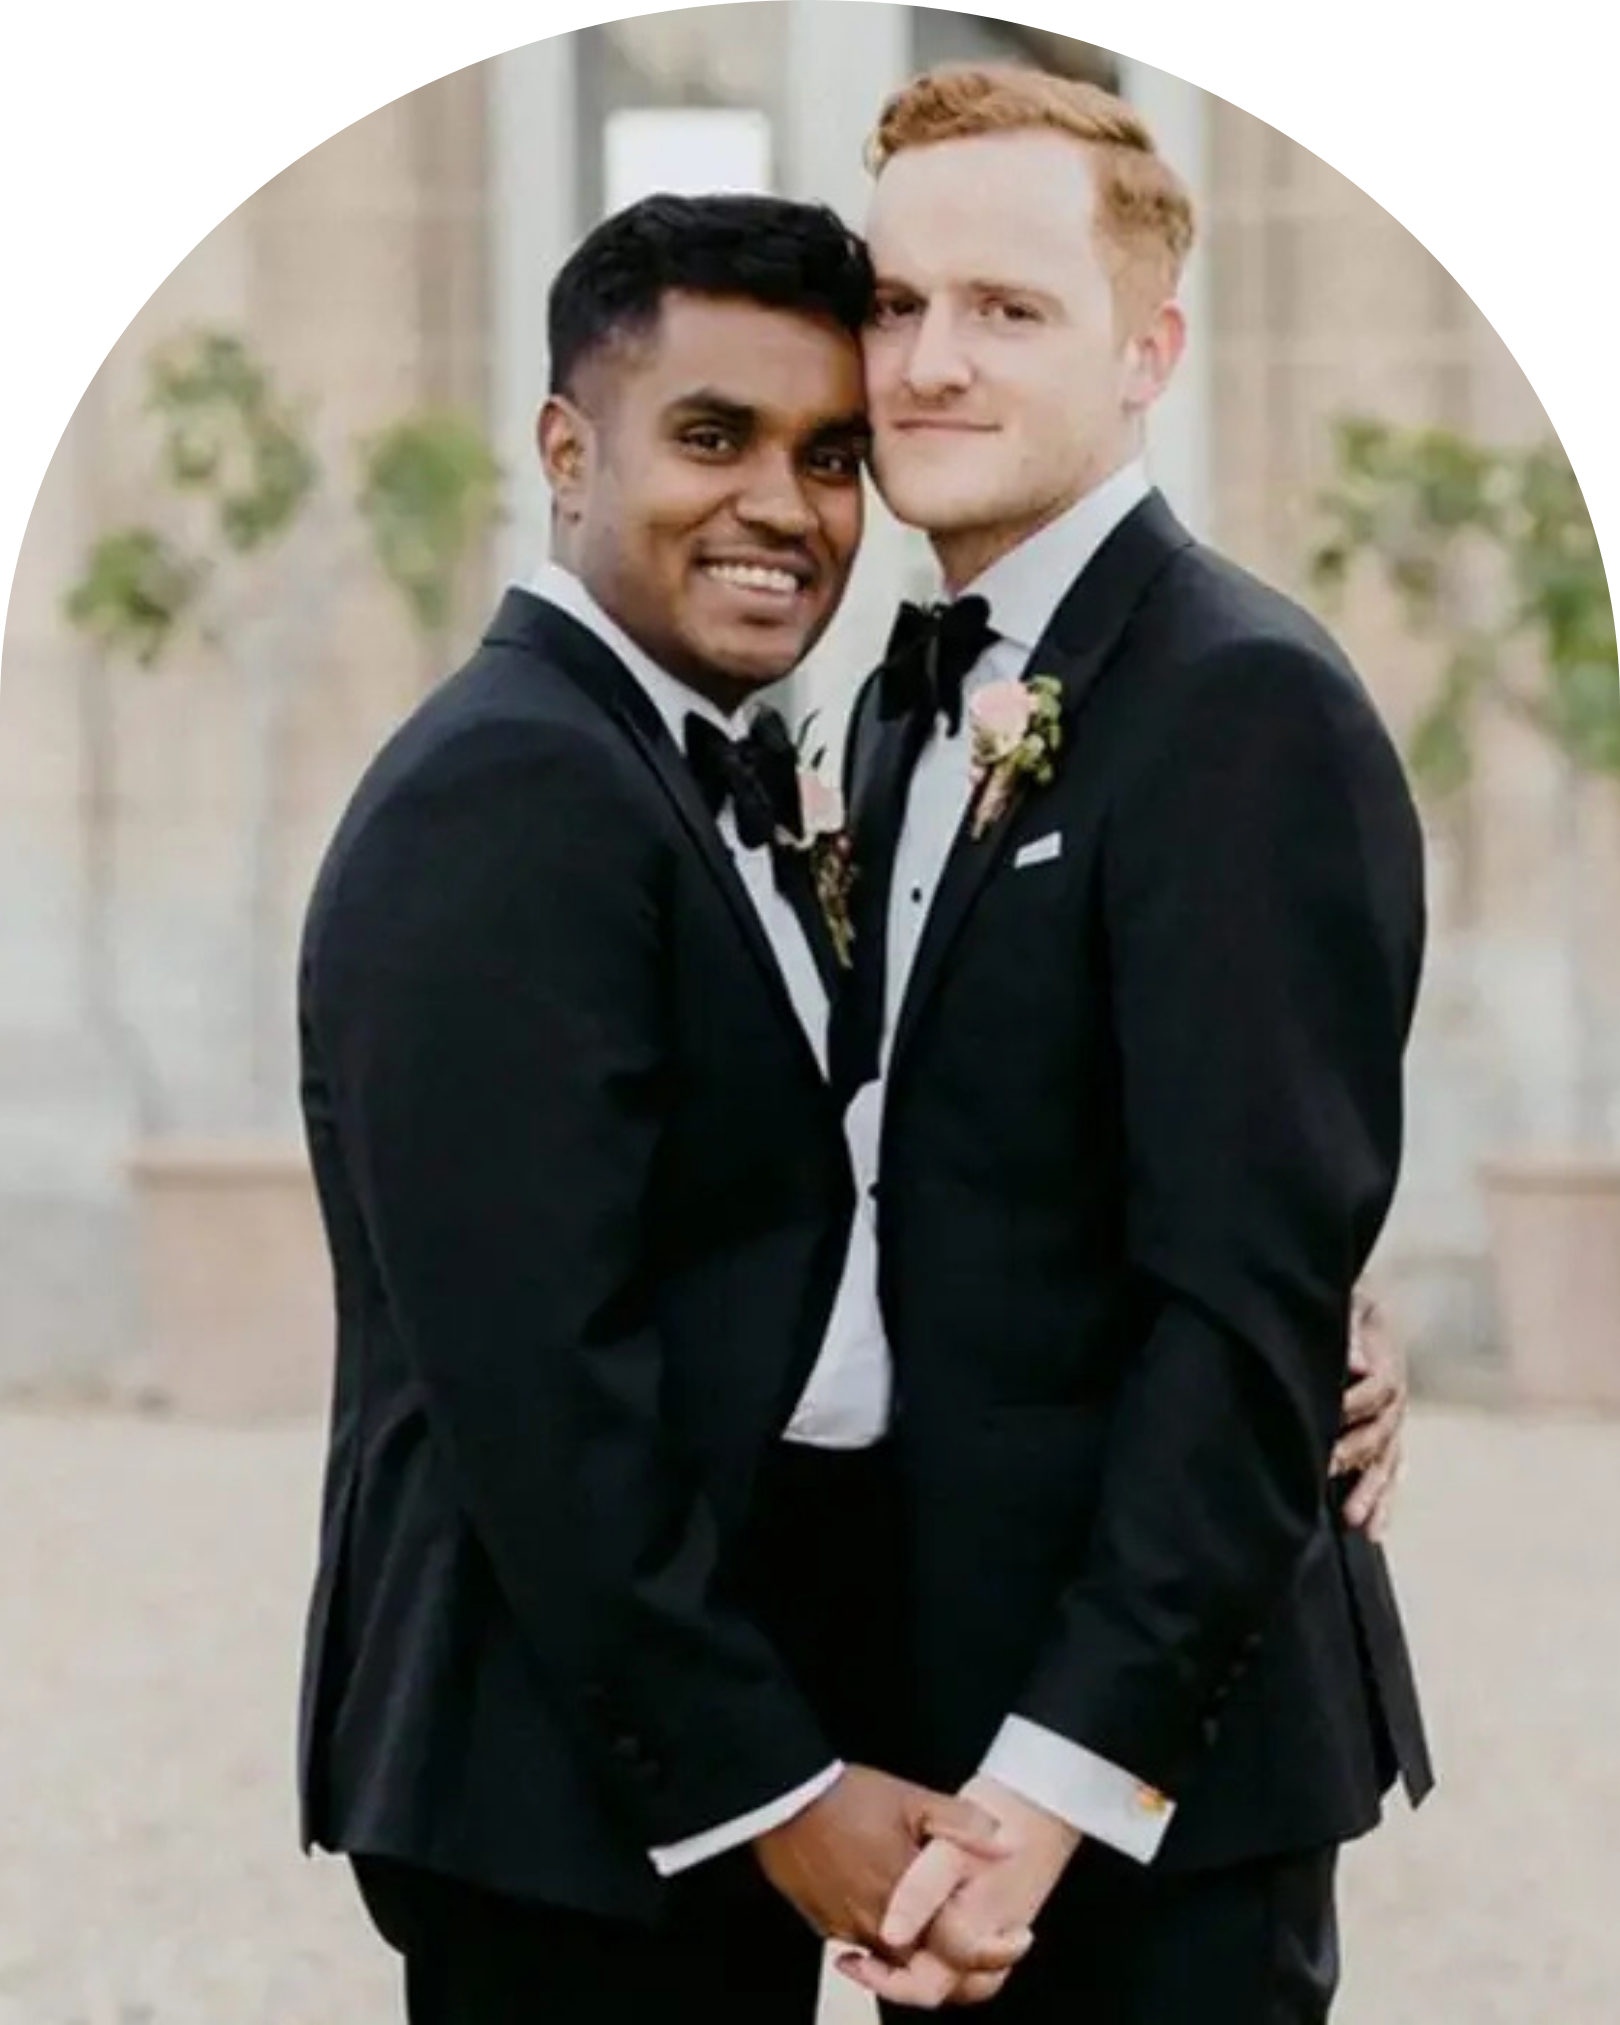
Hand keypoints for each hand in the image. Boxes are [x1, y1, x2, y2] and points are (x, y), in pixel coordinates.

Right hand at [753, 1764, 1025, 1969]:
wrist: (785, 1799)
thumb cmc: (847, 1799)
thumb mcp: (913, 1800)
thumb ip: (963, 1824)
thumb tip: (1006, 1842)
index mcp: (906, 1897)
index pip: (957, 1948)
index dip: (991, 1951)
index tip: (1015, 1940)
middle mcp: (877, 1925)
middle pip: (924, 1964)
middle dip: (948, 1954)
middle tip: (967, 1931)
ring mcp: (846, 1929)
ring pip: (890, 1958)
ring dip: (913, 1944)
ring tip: (927, 1915)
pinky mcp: (823, 1924)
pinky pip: (860, 1942)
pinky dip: (879, 1932)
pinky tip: (884, 1898)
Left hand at [1333, 1282, 1404, 1539]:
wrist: (1362, 1308)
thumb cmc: (1347, 1305)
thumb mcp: (1350, 1305)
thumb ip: (1352, 1334)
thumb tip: (1359, 1367)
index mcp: (1387, 1362)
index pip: (1375, 1388)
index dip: (1351, 1403)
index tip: (1326, 1415)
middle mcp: (1395, 1398)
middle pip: (1379, 1431)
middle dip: (1351, 1452)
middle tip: (1322, 1470)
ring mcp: (1391, 1423)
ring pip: (1384, 1461)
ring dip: (1370, 1491)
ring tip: (1354, 1520)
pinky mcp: (1386, 1439)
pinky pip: (1389, 1474)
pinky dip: (1382, 1502)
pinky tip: (1373, 1531)